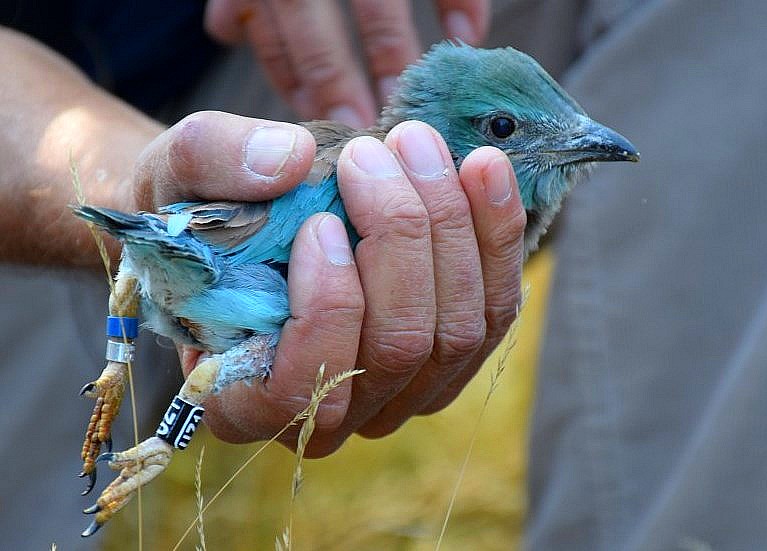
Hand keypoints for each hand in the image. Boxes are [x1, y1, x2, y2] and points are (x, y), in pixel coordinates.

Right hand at [160, 116, 525, 456]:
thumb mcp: (172, 176)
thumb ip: (209, 162)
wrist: (240, 224)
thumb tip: (291, 159)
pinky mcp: (453, 355)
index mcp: (250, 401)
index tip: (319, 224)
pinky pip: (495, 308)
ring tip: (417, 144)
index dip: (326, 310)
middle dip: (400, 237)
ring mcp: (402, 391)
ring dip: (449, 225)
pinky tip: (483, 166)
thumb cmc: (197, 217)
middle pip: (399, 347)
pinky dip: (496, 234)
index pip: (303, 390)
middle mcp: (335, 414)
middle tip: (374, 153)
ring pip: (459, 329)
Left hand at [204, 0, 489, 125]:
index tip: (317, 131)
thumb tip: (222, 30)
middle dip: (341, 96)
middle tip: (366, 148)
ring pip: (376, 8)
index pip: (274, 35)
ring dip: (396, 63)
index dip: (295, 87)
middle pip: (317, 35)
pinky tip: (465, 39)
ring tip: (411, 114)